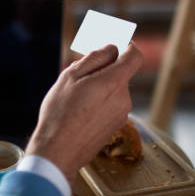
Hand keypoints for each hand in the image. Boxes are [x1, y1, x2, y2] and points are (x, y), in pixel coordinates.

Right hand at [25, 43, 142, 185]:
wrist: (59, 152)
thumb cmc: (60, 113)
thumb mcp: (70, 77)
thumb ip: (94, 58)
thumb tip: (111, 48)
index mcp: (114, 82)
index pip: (135, 56)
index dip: (127, 46)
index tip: (116, 43)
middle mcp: (124, 98)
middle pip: (120, 73)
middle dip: (103, 69)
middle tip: (78, 73)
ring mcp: (122, 114)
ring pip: (114, 90)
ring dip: (99, 87)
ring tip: (74, 97)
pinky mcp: (116, 126)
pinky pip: (111, 105)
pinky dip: (99, 102)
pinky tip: (79, 111)